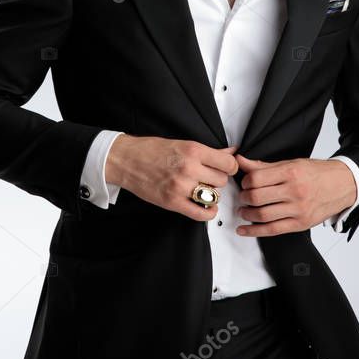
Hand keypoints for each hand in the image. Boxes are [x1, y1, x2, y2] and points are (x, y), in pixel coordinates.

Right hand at [105, 134, 237, 221]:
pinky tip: (207, 208)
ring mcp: (181, 186)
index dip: (230, 167)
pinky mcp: (173, 202)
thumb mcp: (182, 144)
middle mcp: (189, 168)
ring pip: (214, 196)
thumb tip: (232, 151)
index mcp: (193, 150)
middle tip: (209, 178)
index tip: (226, 168)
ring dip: (212, 195)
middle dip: (218, 180)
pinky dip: (208, 213)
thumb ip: (209, 151)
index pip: (228, 163)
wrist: (126, 160)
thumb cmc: (152, 150)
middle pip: (222, 181)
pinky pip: (201, 214)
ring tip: (203, 190)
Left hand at [234, 155, 356, 236]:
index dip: (245, 182)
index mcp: (291, 173)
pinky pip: (273, 230)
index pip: (256, 179)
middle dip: (244, 198)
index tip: (244, 183)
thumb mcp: (291, 163)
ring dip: (247, 214)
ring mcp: (298, 209)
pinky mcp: (301, 224)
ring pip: (263, 215)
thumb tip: (241, 161)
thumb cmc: (318, 173)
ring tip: (243, 210)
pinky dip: (255, 231)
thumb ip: (264, 166)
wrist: (343, 184)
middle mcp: (295, 191)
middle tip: (243, 197)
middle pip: (257, 197)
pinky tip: (244, 229)